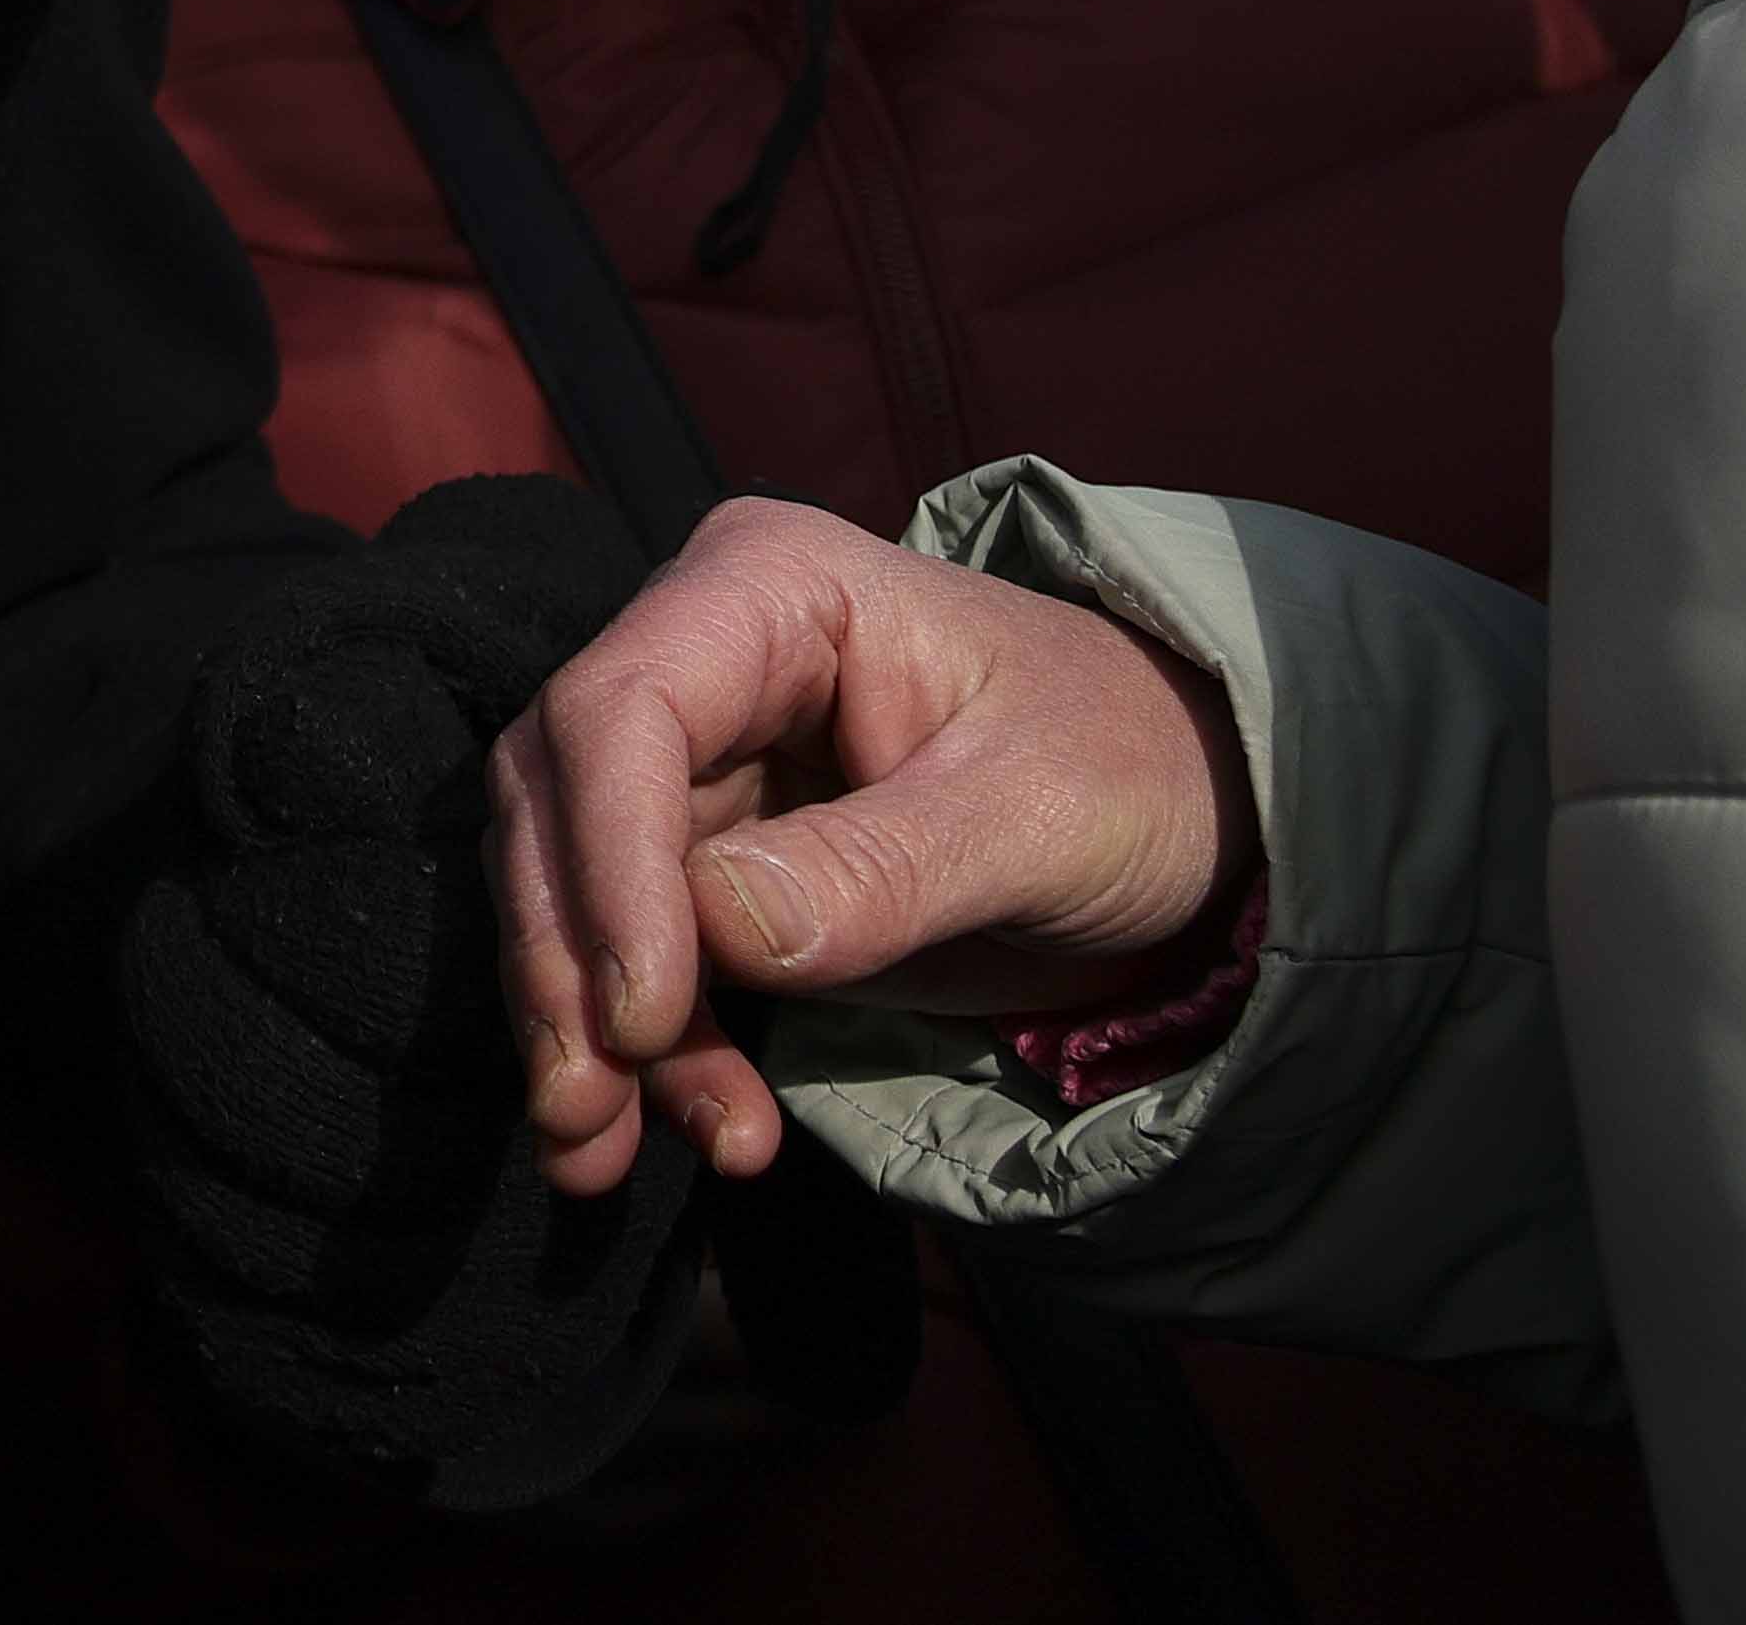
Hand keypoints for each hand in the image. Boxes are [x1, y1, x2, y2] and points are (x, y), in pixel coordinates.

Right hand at [485, 499, 1252, 1203]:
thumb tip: (719, 934)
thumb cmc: (1130, 772)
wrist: (1183, 817)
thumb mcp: (1041, 819)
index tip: (641, 1015)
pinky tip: (690, 1131)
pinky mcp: (704, 856)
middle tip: (584, 1114)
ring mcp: (696, 758)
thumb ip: (886, 869)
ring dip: (580, 1028)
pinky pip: (628, 951)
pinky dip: (639, 1052)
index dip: (608, 862)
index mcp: (772, 587)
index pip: (626, 708)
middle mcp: (701, 654)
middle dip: (566, 963)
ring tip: (603, 1158)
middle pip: (562, 798)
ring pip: (571, 886)